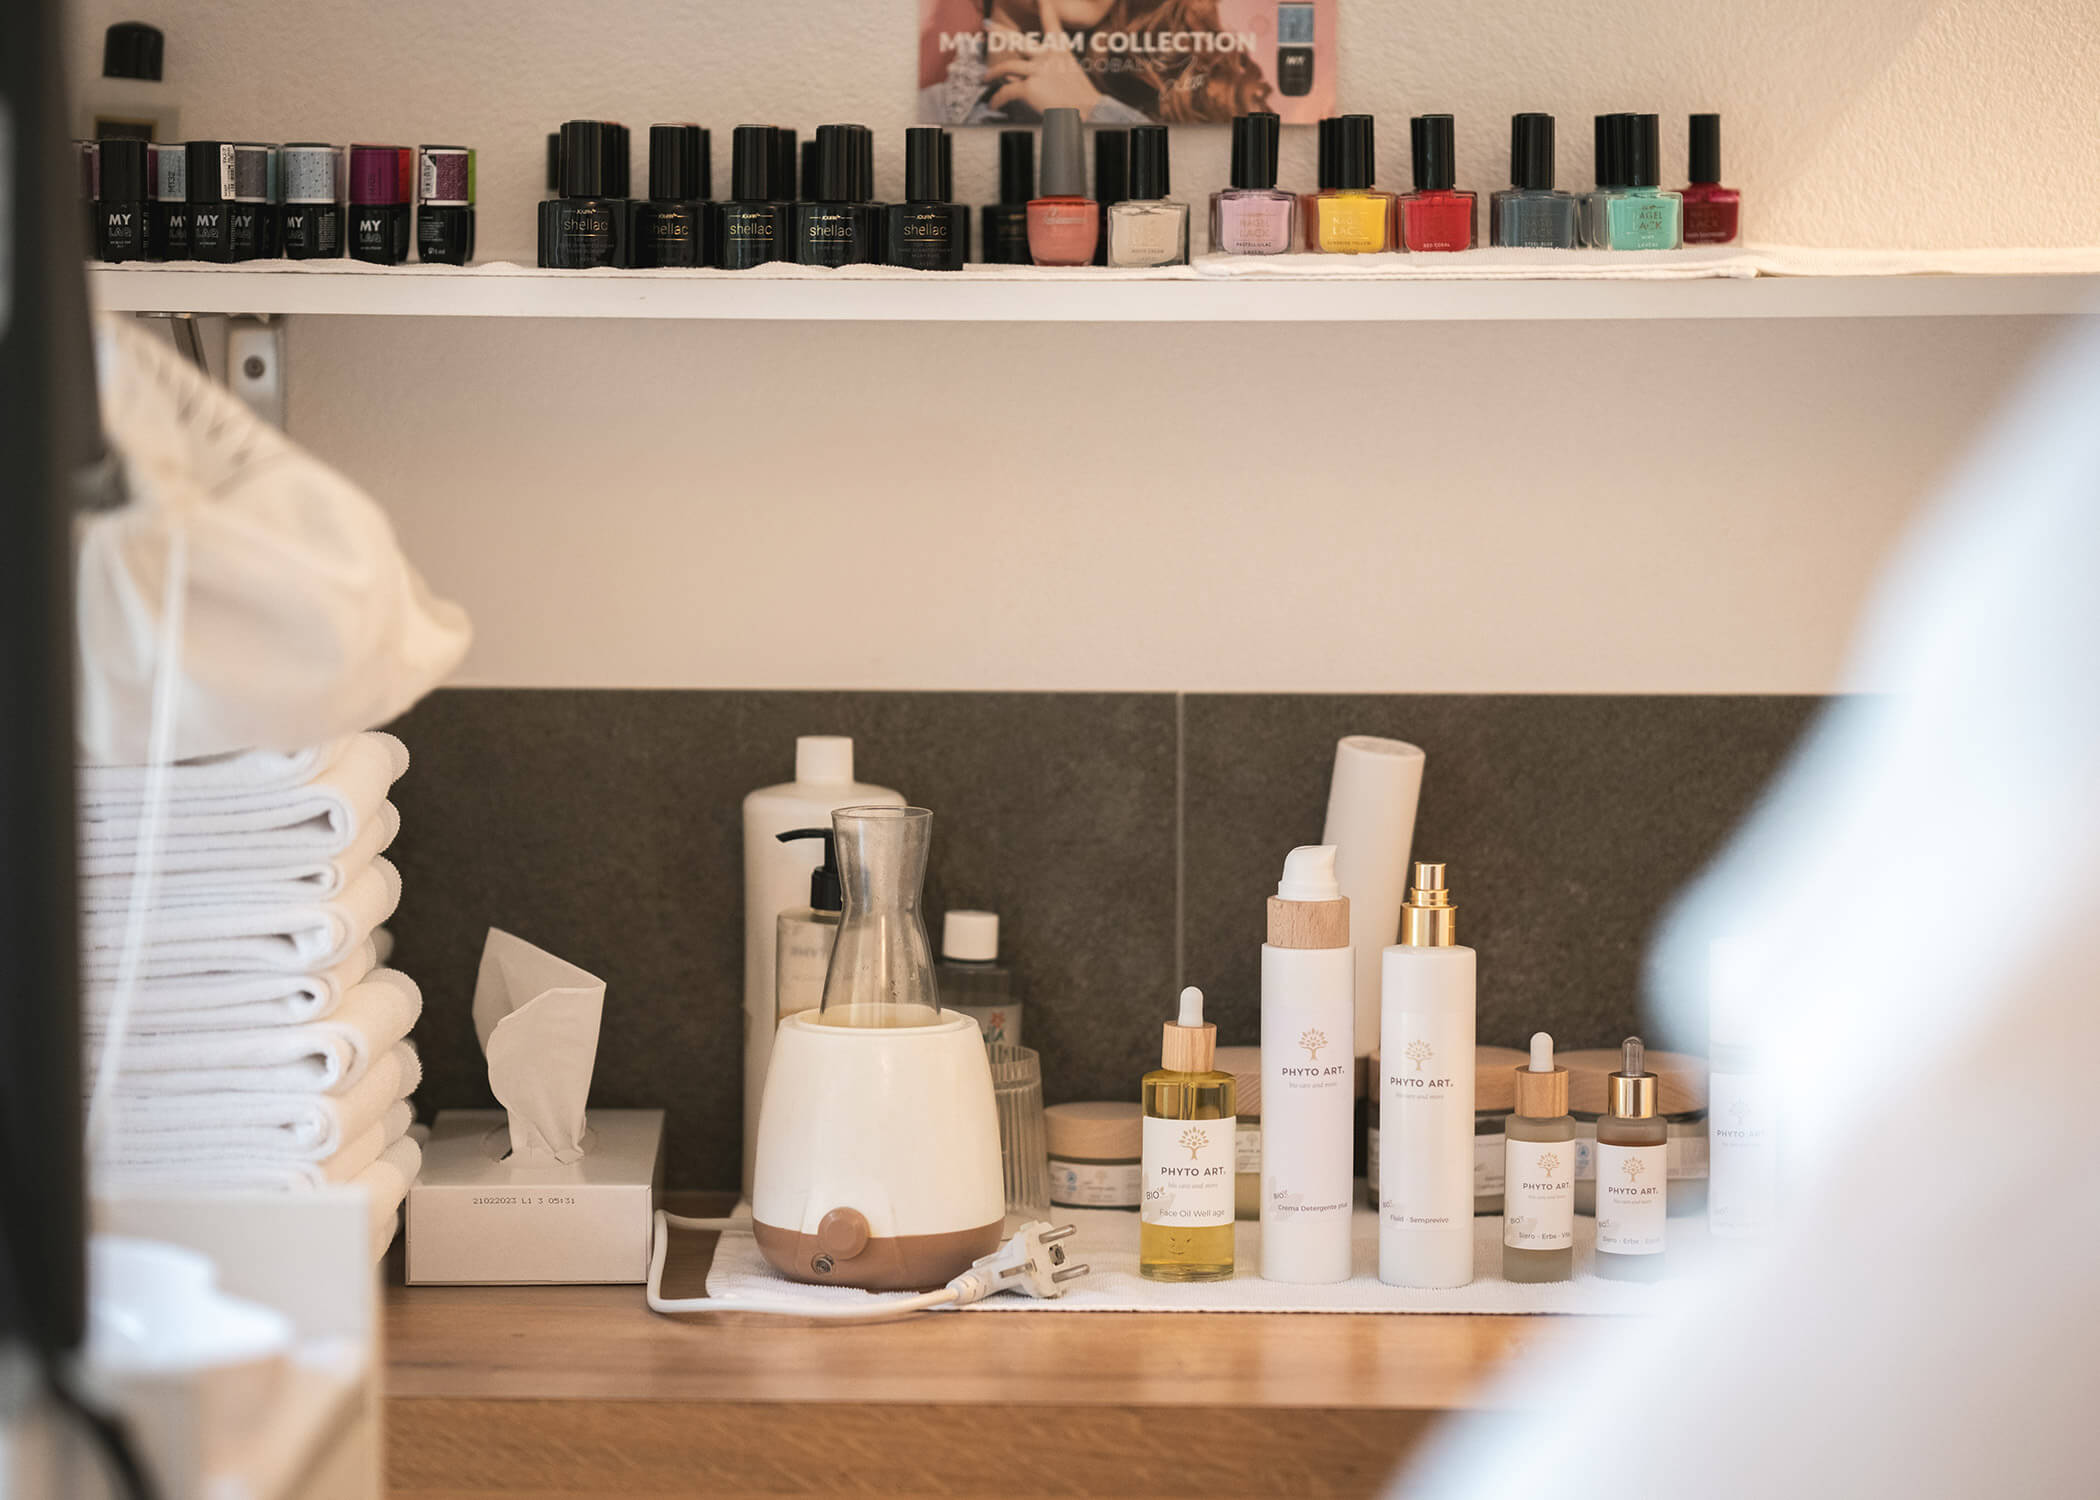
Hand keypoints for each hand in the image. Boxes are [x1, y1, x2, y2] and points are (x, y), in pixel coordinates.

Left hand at [984, 5, 1102, 118]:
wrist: (1087, 110)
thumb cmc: (1081, 96)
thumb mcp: (1071, 73)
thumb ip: (1050, 68)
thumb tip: (1028, 75)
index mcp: (1059, 50)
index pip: (1051, 23)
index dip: (1045, 7)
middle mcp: (1046, 56)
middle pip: (1018, 40)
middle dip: (1000, 31)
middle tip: (987, 24)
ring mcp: (1037, 71)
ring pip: (1007, 67)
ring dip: (993, 73)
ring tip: (985, 78)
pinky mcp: (1029, 87)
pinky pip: (1006, 92)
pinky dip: (998, 99)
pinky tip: (993, 104)